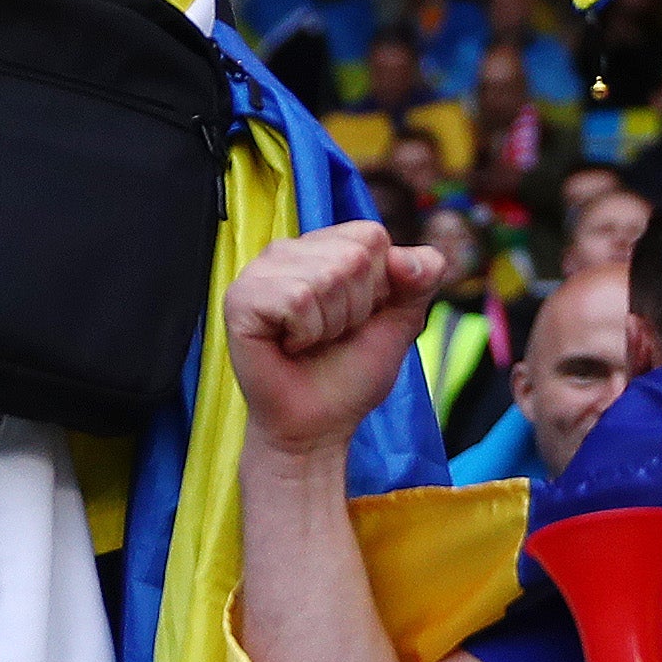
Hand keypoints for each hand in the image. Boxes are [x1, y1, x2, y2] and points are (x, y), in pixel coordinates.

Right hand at [222, 224, 445, 461]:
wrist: (317, 426)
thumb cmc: (350, 373)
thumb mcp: (400, 321)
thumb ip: (421, 279)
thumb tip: (408, 258)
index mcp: (324, 246)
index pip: (371, 236)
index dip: (378, 285)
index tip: (358, 316)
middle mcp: (289, 250)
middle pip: (352, 256)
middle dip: (355, 308)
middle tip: (330, 334)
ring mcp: (260, 271)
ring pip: (325, 277)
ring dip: (330, 324)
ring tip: (309, 341)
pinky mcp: (240, 298)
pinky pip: (297, 299)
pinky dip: (305, 333)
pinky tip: (288, 345)